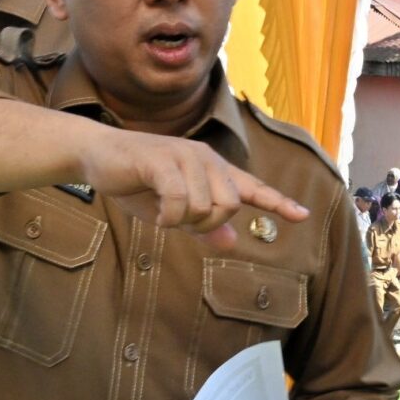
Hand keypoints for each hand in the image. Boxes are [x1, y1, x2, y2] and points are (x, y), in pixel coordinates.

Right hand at [82, 129, 306, 249]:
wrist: (97, 156)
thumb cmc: (136, 182)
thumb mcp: (171, 211)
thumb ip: (201, 226)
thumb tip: (232, 242)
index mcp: (212, 169)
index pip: (252, 188)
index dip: (278, 203)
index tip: (302, 216)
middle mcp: (205, 159)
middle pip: (230, 205)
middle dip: (206, 224)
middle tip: (180, 223)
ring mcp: (184, 156)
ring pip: (205, 205)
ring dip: (182, 221)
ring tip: (162, 214)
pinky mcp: (162, 159)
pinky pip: (179, 200)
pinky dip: (167, 216)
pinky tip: (155, 215)